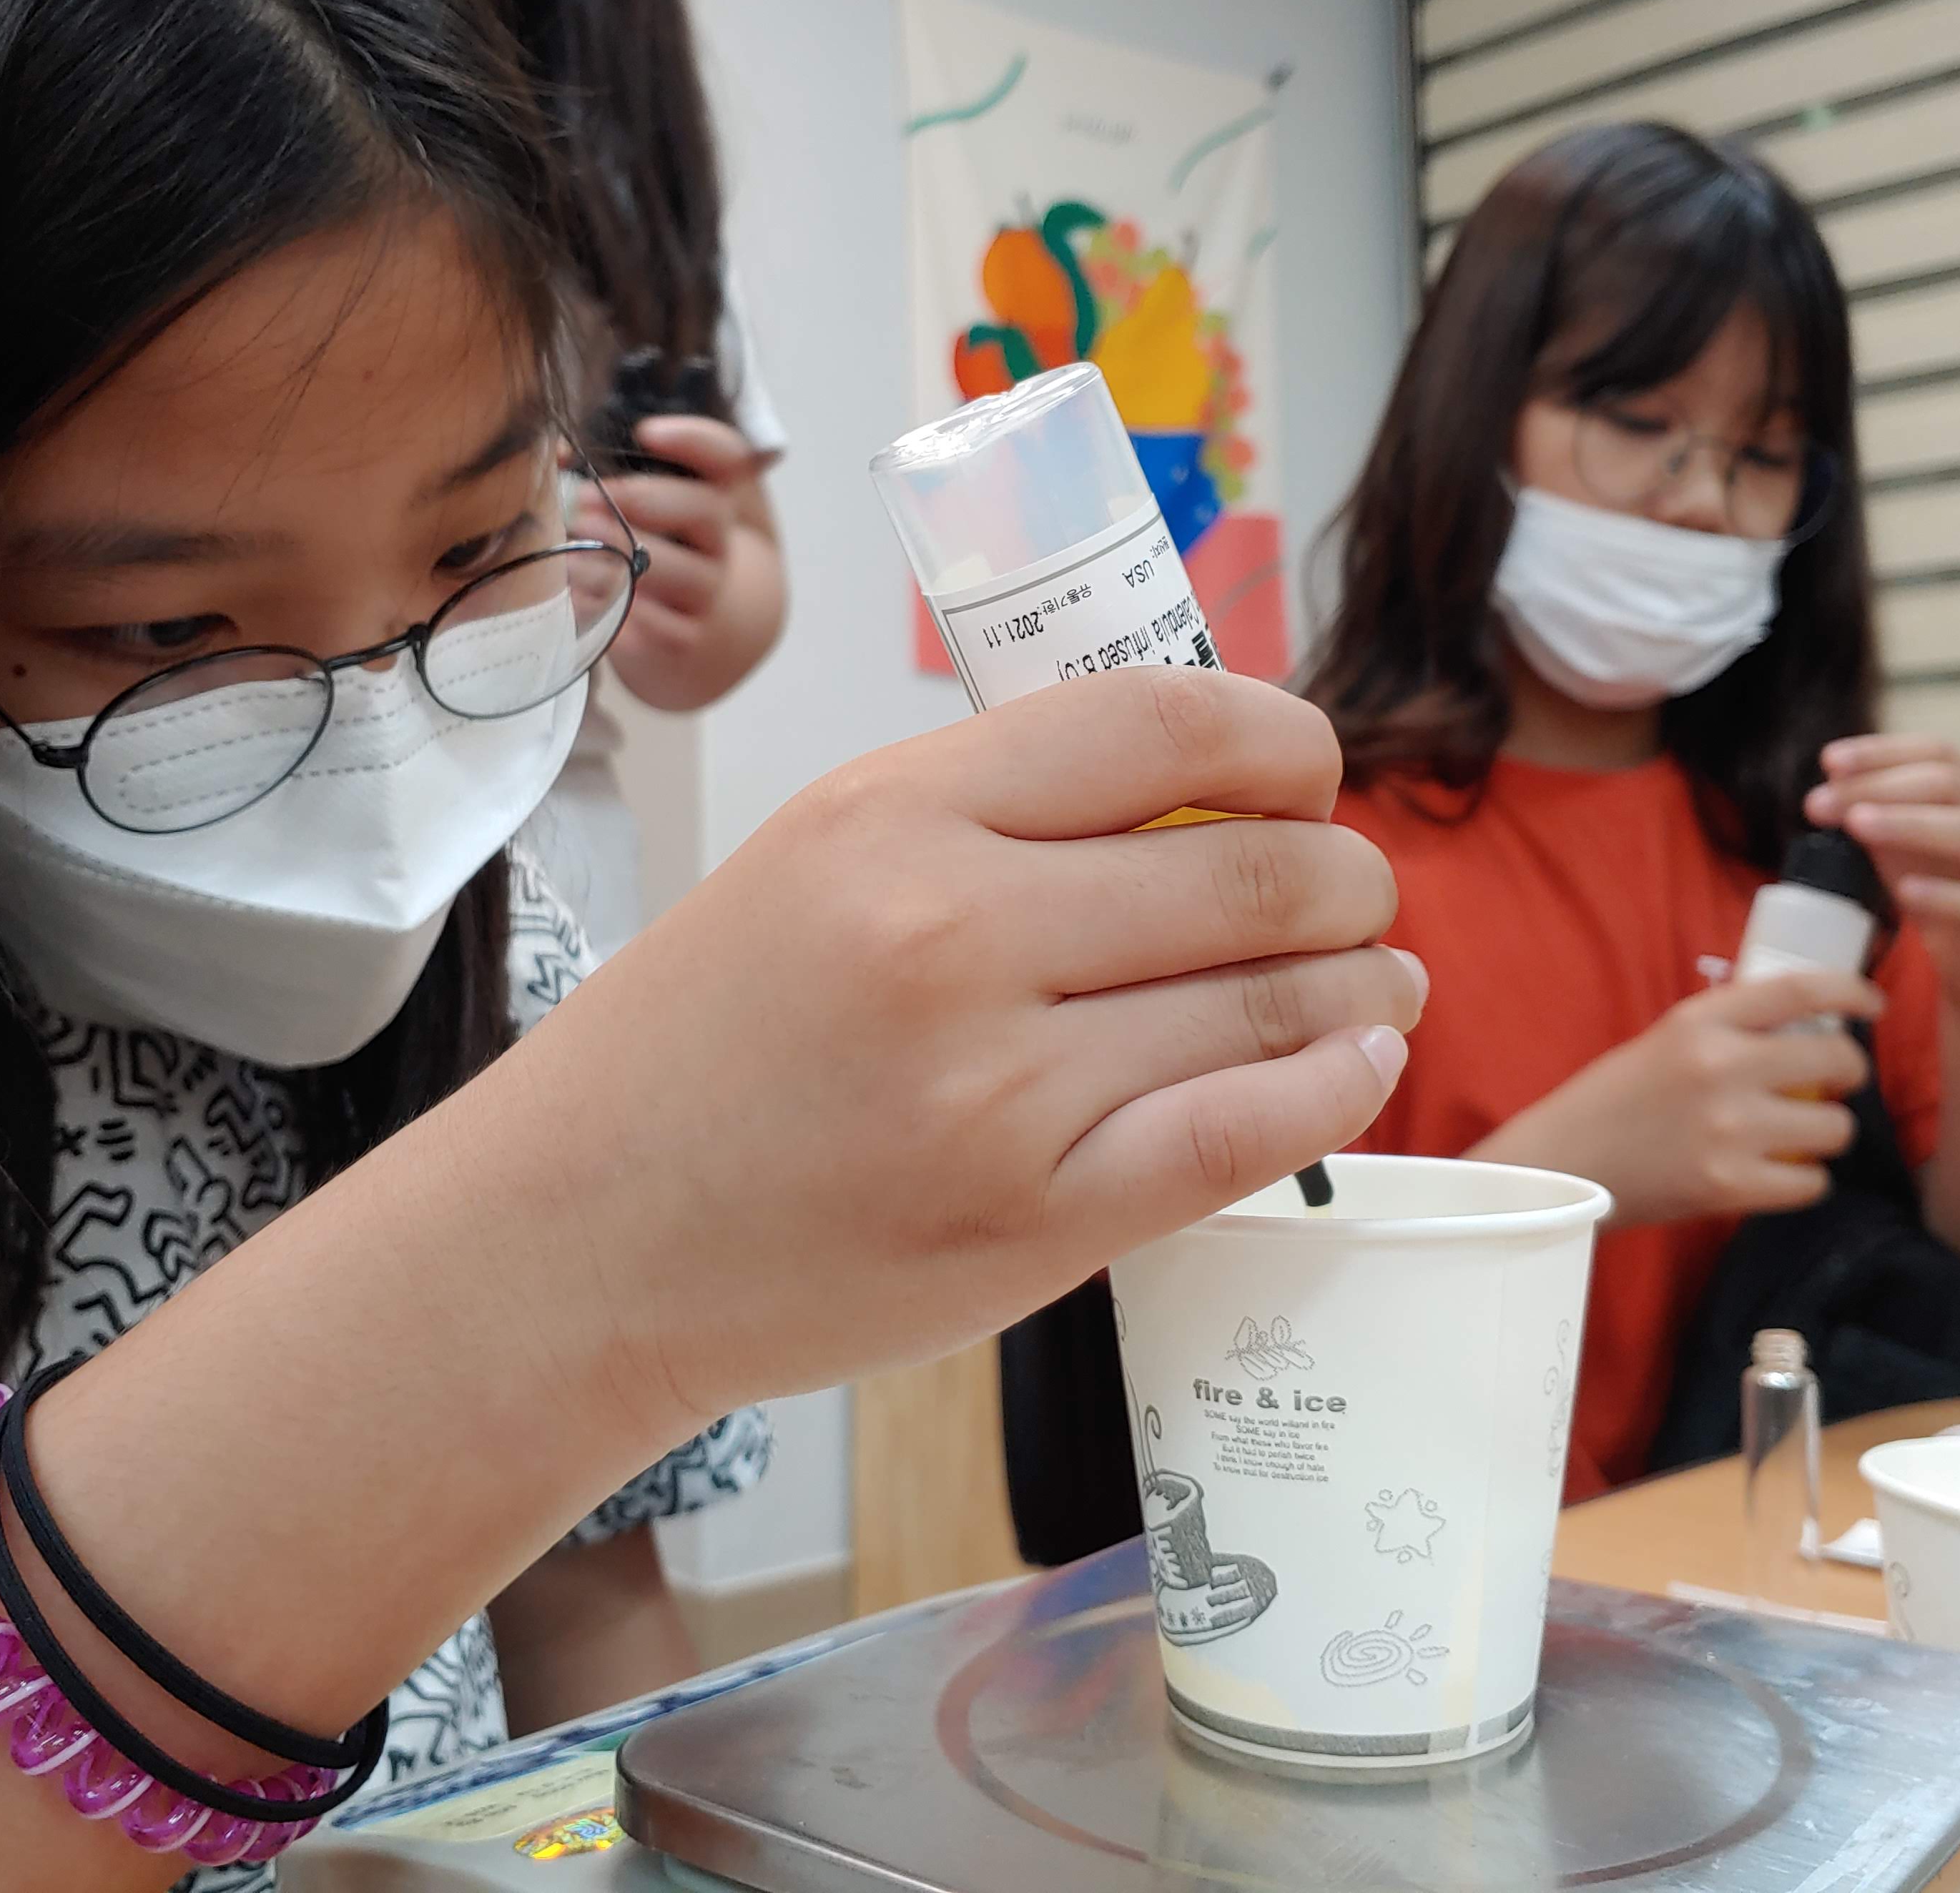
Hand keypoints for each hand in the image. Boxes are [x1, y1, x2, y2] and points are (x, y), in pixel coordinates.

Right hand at [505, 667, 1425, 1422]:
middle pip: (1249, 867)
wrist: (579, 1236)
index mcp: (894, 813)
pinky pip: (1241, 1134)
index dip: (1282, 742)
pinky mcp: (1029, 1221)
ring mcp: (997, 1090)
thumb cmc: (700, 1042)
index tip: (1306, 776)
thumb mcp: (814, 857)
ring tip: (1380, 980)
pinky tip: (1357, 1065)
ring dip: (1359, 985)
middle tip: (1356, 894)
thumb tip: (1205, 794)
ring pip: (1267, 1003)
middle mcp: (952, 934)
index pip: (1164, 722)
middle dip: (1343, 876)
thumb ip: (991, 816)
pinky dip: (1332, 1090)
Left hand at [575, 414, 766, 683]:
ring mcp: (707, 591)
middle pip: (706, 510)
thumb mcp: (650, 509)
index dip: (694, 440)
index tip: (646, 433)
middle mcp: (719, 542)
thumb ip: (612, 475)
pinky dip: (621, 612)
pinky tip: (581, 599)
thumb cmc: (656, 551)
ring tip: (572, 550)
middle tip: (583, 498)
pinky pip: (661, 627)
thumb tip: (555, 454)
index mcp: (714, 494)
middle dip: (642, 500)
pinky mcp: (686, 637)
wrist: (700, 631)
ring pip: (681, 572)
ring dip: (623, 558)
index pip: (726, 456)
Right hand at [1478, 971, 1879, 1225]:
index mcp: (1700, 1022)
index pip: (1801, 988)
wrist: (1562, 1165)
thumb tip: (1804, 1023)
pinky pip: (1813, 1183)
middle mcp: (1721, 1068)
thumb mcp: (1665, 1040)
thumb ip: (1726, 1028)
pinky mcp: (1730, 1186)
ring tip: (1800, 1134)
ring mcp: (1729, 1130)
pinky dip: (1805, 1181)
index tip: (1872, 1003)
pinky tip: (1781, 1174)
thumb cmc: (1613, 1100)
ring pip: (1836, 1127)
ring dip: (1829, 1131)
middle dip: (1850, 1072)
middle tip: (1834, 1083)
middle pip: (1837, 1059)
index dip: (1852, 991)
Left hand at [1806, 733, 1959, 1007]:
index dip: (1882, 752)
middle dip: (1879, 787)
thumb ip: (1874, 813)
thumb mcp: (1902, 844)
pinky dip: (1942, 895)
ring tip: (1858, 824)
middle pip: (1950, 784)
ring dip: (1910, 824)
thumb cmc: (1940, 887)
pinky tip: (1905, 890)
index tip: (1830, 760)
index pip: (1936, 752)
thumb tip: (1829, 780)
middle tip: (1820, 802)